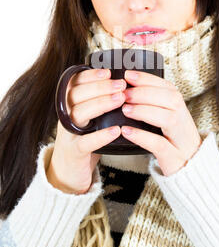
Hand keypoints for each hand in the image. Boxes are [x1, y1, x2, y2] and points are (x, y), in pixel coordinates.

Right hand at [46, 68, 126, 193]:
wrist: (69, 173)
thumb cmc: (85, 140)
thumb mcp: (90, 118)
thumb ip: (100, 102)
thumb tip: (124, 84)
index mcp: (70, 105)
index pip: (75, 83)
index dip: (90, 75)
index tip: (108, 72)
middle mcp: (66, 116)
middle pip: (77, 94)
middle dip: (100, 87)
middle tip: (121, 84)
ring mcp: (68, 134)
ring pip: (79, 113)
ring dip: (101, 104)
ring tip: (120, 99)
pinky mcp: (74, 152)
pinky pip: (85, 142)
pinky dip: (101, 135)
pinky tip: (116, 130)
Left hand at [120, 70, 201, 176]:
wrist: (191, 172)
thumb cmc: (172, 143)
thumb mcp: (166, 121)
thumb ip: (153, 106)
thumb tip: (127, 89)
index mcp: (181, 110)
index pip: (168, 87)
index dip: (148, 79)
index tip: (129, 75)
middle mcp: (184, 122)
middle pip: (171, 99)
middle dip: (145, 93)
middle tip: (124, 93)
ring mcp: (181, 140)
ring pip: (168, 119)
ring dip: (145, 111)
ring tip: (125, 109)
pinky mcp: (174, 158)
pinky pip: (160, 145)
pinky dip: (142, 136)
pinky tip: (126, 131)